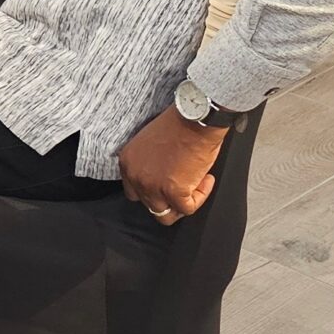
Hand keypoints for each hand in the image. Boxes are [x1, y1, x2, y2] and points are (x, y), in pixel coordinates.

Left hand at [116, 109, 223, 224]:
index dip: (153, 192)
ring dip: (182, 203)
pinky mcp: (174, 192)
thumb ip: (148, 164)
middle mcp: (136, 177)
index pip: (134, 192)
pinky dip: (200, 197)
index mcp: (128, 163)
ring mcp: (153, 186)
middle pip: (150, 205)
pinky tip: (205, 180)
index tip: (168, 185)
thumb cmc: (178, 124)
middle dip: (168, 199)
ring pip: (165, 214)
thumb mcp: (149, 143)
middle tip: (185, 187)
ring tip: (195, 184)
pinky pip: (188, 208)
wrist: (194, 118)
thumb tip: (161, 179)